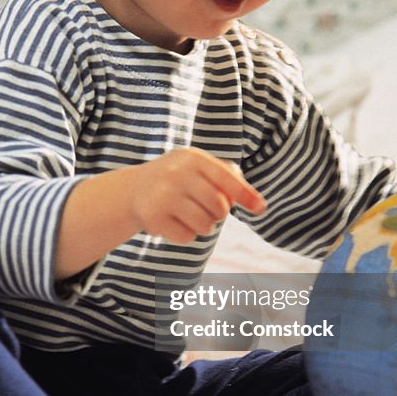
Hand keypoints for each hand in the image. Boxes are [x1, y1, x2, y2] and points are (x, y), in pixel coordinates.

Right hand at [130, 148, 266, 244]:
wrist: (135, 189)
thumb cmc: (180, 179)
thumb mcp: (200, 167)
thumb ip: (228, 176)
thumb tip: (256, 202)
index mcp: (193, 158)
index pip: (226, 178)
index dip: (246, 194)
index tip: (261, 208)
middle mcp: (176, 174)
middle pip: (219, 207)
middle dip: (219, 214)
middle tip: (206, 208)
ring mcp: (162, 196)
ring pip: (205, 225)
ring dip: (204, 226)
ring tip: (190, 215)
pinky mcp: (152, 217)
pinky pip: (187, 237)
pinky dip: (185, 234)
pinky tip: (173, 221)